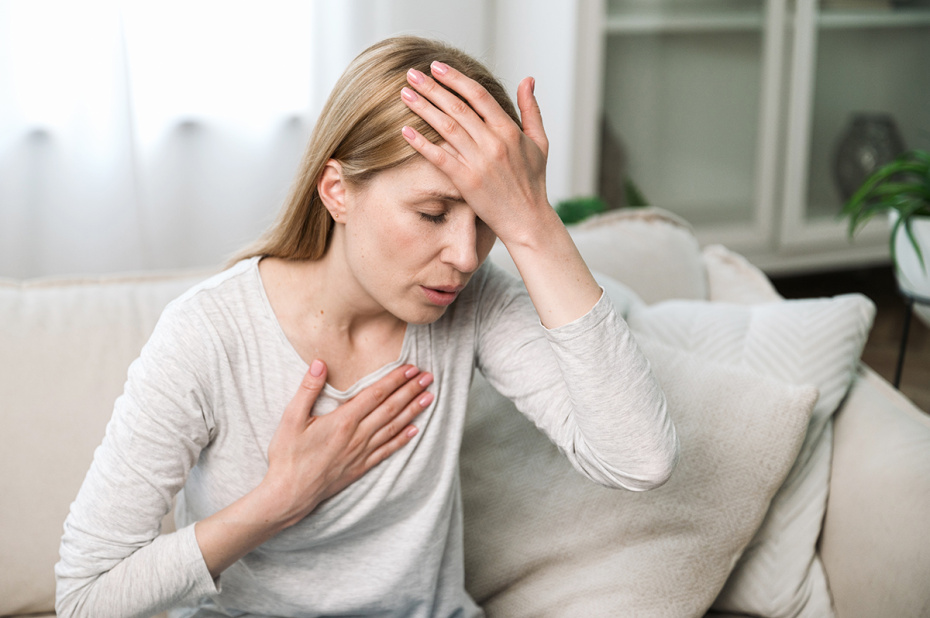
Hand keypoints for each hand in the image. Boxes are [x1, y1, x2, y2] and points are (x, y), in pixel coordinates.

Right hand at [264, 360, 432, 525]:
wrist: (289, 494)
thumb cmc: (288, 456)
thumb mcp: (291, 419)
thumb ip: (307, 389)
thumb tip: (319, 363)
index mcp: (343, 421)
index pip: (375, 394)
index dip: (394, 380)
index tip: (410, 368)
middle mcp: (357, 436)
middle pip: (390, 408)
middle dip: (411, 390)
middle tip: (428, 377)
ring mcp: (361, 453)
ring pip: (393, 427)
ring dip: (413, 411)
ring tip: (429, 397)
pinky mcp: (361, 467)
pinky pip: (387, 450)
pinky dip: (402, 439)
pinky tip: (414, 430)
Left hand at [400, 62, 552, 245]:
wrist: (528, 220)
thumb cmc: (533, 182)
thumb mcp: (540, 142)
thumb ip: (532, 109)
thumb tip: (528, 79)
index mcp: (509, 130)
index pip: (478, 95)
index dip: (456, 79)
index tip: (437, 67)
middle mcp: (493, 143)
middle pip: (457, 107)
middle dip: (432, 88)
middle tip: (411, 74)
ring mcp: (479, 163)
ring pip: (446, 128)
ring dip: (423, 109)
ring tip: (405, 95)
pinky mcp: (467, 182)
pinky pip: (440, 158)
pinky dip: (422, 143)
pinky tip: (406, 131)